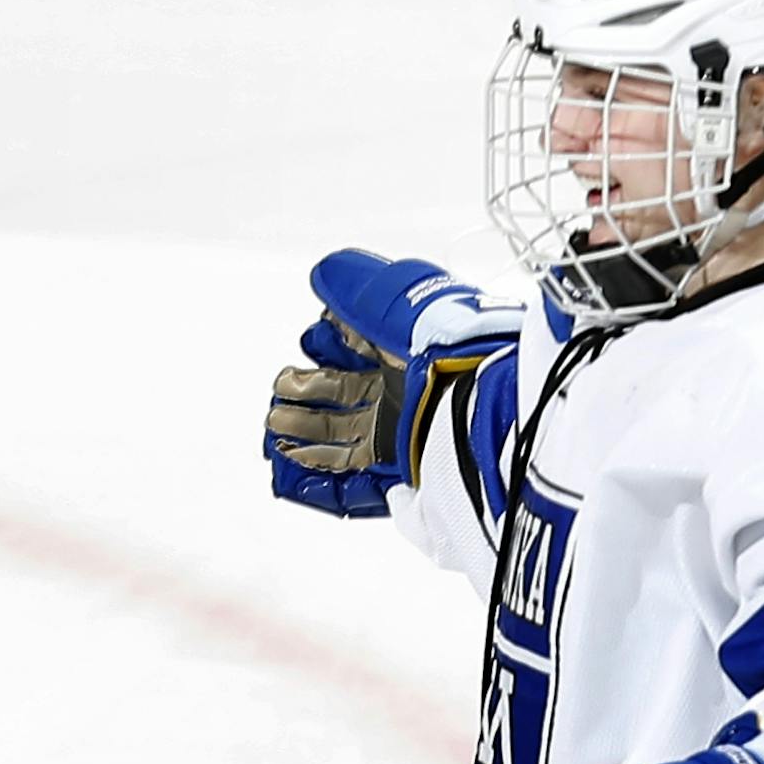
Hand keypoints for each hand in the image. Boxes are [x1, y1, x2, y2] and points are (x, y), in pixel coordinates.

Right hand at [265, 251, 520, 516]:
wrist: (486, 406)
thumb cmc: (449, 349)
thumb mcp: (401, 302)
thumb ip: (360, 288)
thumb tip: (327, 272)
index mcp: (412, 352)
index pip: (360, 349)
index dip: (327, 347)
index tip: (310, 344)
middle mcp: (412, 396)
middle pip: (347, 397)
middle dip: (307, 394)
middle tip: (281, 394)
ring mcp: (409, 441)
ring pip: (345, 442)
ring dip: (304, 437)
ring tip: (277, 431)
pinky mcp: (407, 483)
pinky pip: (357, 491)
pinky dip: (318, 485)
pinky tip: (290, 475)